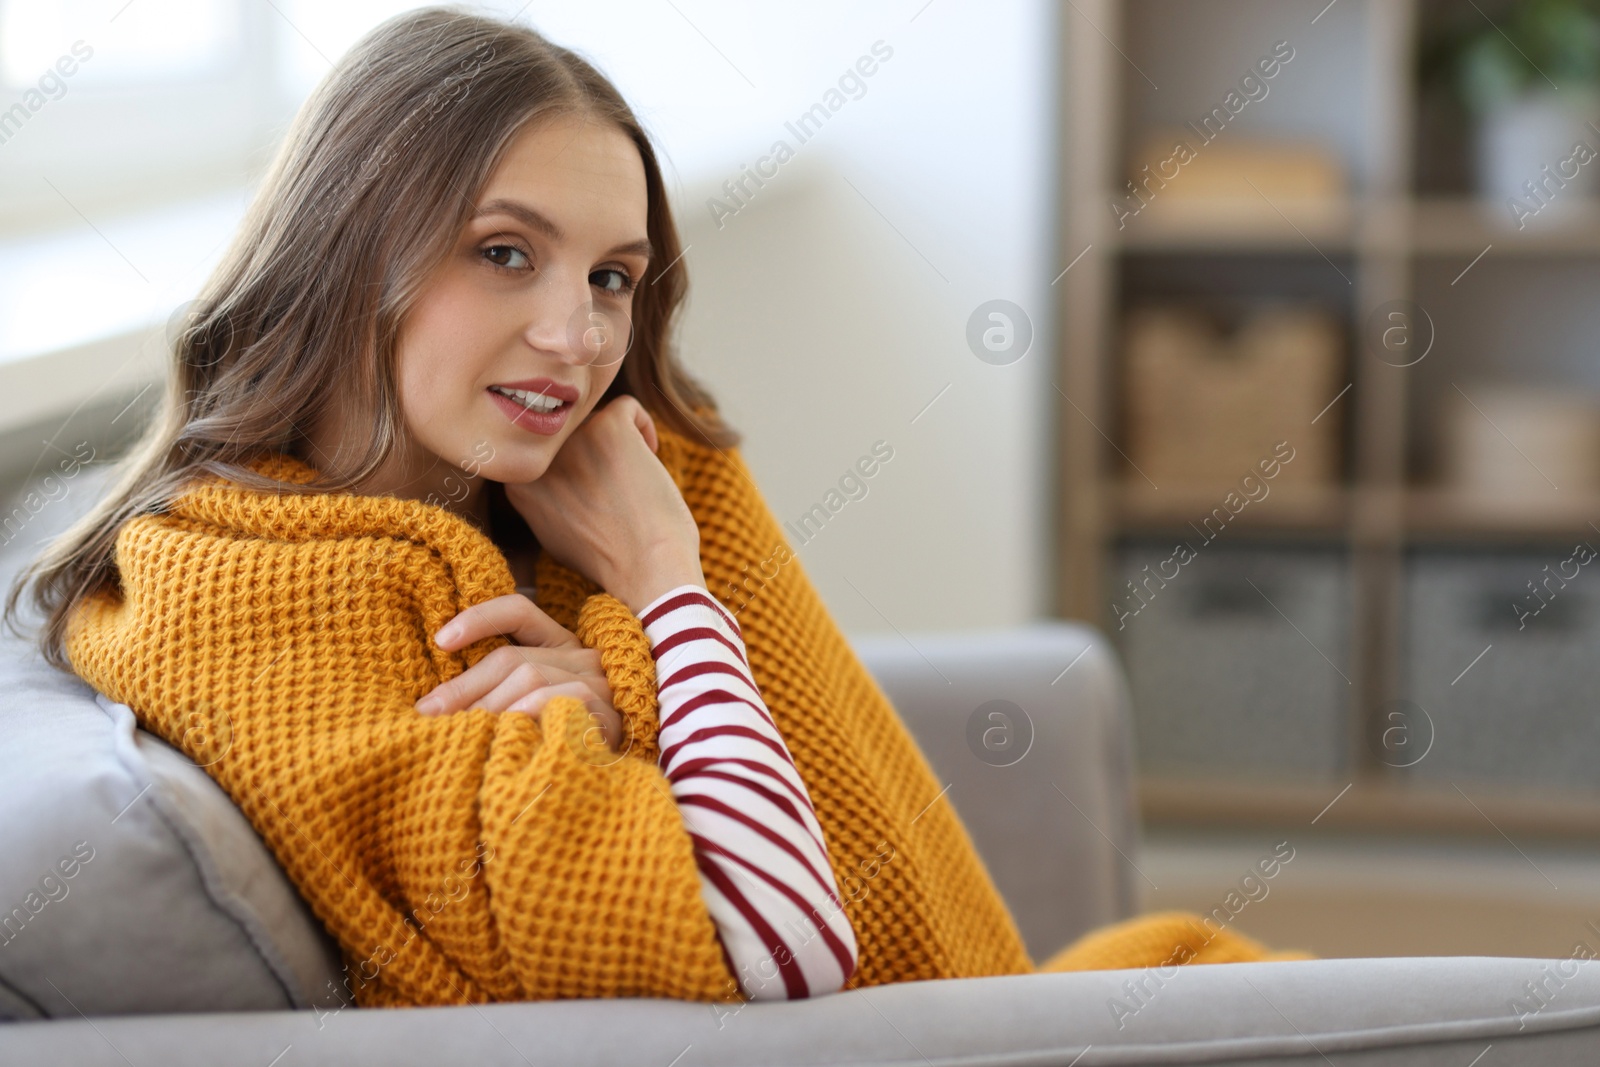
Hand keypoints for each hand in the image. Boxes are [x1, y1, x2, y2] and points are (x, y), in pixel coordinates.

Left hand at [414, 593, 623, 751]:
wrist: (604, 786)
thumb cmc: (554, 747)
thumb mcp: (522, 712)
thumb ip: (495, 694)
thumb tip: (432, 705)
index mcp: (557, 646)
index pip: (519, 612)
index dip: (479, 618)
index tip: (440, 641)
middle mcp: (579, 656)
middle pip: (511, 657)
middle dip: (464, 685)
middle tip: (430, 713)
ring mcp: (596, 681)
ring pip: (530, 676)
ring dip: (490, 706)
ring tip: (465, 732)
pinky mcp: (605, 709)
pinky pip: (558, 699)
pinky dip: (526, 713)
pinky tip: (507, 734)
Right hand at [503, 395, 705, 613]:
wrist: (647, 573)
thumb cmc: (608, 559)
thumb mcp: (551, 531)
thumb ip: (542, 494)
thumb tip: (553, 463)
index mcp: (516, 479)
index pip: (543, 447)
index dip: (573, 465)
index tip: (594, 489)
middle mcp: (537, 454)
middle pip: (568, 429)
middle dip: (593, 451)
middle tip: (616, 485)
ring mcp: (571, 436)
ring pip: (596, 416)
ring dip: (618, 442)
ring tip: (630, 481)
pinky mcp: (608, 425)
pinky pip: (629, 408)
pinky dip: (644, 429)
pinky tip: (650, 461)